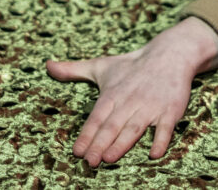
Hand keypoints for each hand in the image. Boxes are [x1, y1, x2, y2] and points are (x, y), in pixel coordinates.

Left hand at [46, 21, 217, 166]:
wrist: (169, 55)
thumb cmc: (131, 65)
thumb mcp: (101, 66)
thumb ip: (73, 70)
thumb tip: (47, 66)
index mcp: (113, 93)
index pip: (97, 117)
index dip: (86, 134)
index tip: (76, 151)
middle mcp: (130, 100)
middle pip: (113, 125)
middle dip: (100, 144)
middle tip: (90, 162)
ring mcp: (151, 106)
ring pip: (134, 128)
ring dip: (123, 143)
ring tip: (110, 158)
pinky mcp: (170, 110)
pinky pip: (165, 128)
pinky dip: (160, 140)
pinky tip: (154, 154)